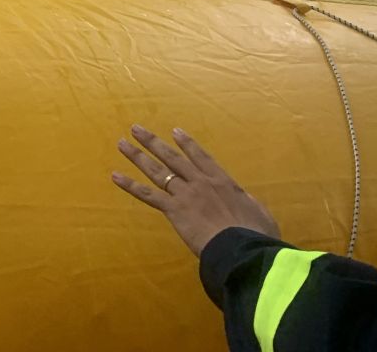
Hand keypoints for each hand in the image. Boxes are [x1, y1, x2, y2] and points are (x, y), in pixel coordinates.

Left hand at [112, 125, 280, 256]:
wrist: (241, 247)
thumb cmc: (256, 235)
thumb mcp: (261, 215)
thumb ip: (250, 204)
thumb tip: (246, 201)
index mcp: (223, 182)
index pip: (201, 157)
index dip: (187, 144)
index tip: (175, 131)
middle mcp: (200, 182)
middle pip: (172, 158)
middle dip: (153, 142)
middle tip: (136, 129)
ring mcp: (185, 194)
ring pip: (157, 171)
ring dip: (138, 156)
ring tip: (122, 143)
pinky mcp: (173, 209)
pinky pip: (147, 195)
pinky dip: (130, 185)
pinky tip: (115, 176)